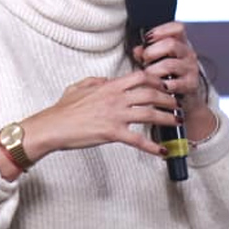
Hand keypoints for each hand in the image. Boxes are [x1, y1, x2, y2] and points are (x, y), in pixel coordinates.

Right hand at [22, 70, 179, 160]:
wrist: (51, 127)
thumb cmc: (61, 110)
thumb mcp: (76, 88)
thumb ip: (93, 81)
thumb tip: (105, 79)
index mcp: (108, 86)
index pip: (141, 77)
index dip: (157, 80)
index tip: (164, 85)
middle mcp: (115, 99)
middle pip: (152, 94)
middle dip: (169, 99)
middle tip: (177, 104)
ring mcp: (115, 115)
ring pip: (150, 114)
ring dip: (168, 118)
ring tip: (177, 122)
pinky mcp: (112, 133)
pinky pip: (138, 140)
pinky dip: (153, 147)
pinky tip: (162, 151)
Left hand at [131, 21, 206, 111]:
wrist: (182, 99)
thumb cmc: (165, 77)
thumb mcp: (154, 61)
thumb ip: (145, 53)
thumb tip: (137, 50)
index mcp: (180, 44)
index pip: (177, 27)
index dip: (161, 30)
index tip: (148, 39)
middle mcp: (188, 54)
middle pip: (171, 44)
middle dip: (151, 53)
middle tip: (145, 61)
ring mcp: (191, 69)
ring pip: (168, 64)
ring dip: (153, 71)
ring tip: (149, 76)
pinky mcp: (191, 85)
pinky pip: (172, 83)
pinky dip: (160, 85)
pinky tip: (156, 87)